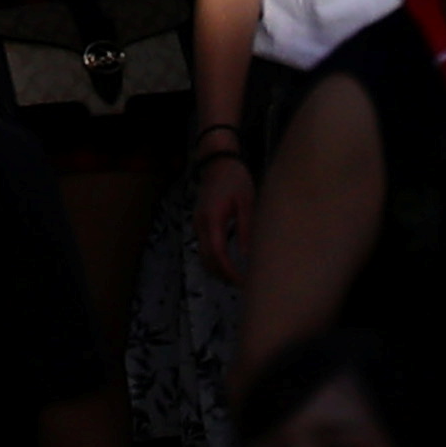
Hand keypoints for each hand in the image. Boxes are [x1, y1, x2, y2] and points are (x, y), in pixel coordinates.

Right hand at [194, 151, 254, 284]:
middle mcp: (201, 224)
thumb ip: (245, 229)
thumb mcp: (246, 203)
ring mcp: (198, 224)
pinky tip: (230, 263)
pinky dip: (215, 260)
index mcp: (212, 219)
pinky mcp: (200, 223)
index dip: (230, 272)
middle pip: (207, 260)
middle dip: (224, 275)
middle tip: (245, 285)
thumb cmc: (235, 179)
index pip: (218, 254)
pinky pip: (205, 248)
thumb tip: (247, 257)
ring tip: (239, 277)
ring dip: (218, 270)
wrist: (217, 161)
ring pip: (203, 256)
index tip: (244, 282)